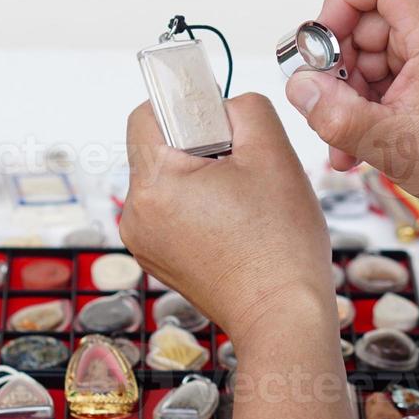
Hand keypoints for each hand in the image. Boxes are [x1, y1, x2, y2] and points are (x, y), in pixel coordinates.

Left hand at [121, 93, 334, 346]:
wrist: (282, 315)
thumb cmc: (280, 246)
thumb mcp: (273, 153)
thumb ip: (245, 108)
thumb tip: (224, 104)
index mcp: (154, 183)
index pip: (147, 114)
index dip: (184, 105)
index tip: (218, 120)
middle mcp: (136, 214)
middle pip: (156, 148)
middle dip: (198, 144)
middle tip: (239, 165)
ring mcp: (143, 241)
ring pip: (166, 180)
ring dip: (198, 175)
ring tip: (240, 199)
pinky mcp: (157, 258)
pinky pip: (170, 210)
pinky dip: (197, 205)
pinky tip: (232, 221)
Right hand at [285, 0, 418, 214]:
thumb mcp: (393, 146)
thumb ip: (336, 117)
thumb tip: (298, 88)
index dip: (339, 3)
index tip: (324, 50)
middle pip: (368, 16)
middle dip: (341, 66)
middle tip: (332, 112)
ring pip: (373, 42)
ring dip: (353, 89)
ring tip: (348, 138)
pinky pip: (390, 58)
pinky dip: (373, 92)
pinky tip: (366, 132)